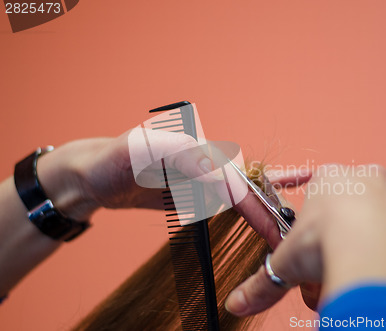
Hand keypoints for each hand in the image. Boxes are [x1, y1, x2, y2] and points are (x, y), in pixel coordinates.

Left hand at [37, 131, 311, 244]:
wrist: (92, 175)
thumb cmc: (108, 162)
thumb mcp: (138, 152)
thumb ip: (181, 153)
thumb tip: (221, 173)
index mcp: (194, 142)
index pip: (231, 177)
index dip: (252, 202)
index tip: (270, 225)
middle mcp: (202, 154)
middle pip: (242, 183)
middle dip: (265, 207)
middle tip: (284, 233)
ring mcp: (199, 171)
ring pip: (238, 190)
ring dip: (263, 207)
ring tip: (284, 225)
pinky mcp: (194, 186)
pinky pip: (224, 196)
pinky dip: (249, 203)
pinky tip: (269, 205)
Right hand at [225, 164, 385, 315]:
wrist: (375, 251)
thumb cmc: (328, 241)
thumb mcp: (287, 262)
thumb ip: (262, 283)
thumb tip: (237, 303)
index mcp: (331, 178)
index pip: (314, 184)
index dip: (309, 214)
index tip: (309, 232)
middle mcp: (367, 178)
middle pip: (350, 207)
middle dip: (340, 236)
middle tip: (331, 263)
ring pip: (381, 219)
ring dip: (369, 244)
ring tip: (358, 270)